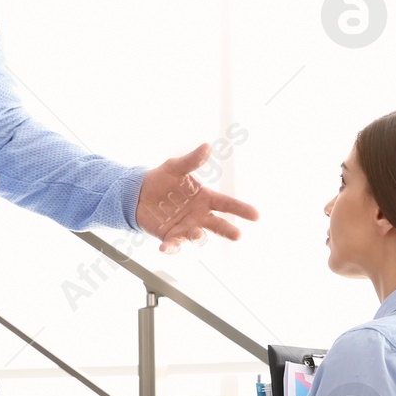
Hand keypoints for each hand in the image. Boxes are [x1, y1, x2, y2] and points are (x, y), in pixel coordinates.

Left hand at [135, 143, 259, 253]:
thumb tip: (206, 147)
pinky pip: (173, 245)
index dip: (241, 209)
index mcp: (205, 199)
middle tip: (237, 235)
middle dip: (228, 231)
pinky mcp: (170, 237)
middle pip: (218, 225)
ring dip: (198, 237)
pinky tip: (165, 248)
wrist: (139, 194)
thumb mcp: (175, 167)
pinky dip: (171, 248)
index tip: (256, 215)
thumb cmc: (161, 179)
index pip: (227, 204)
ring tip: (197, 234)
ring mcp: (186, 228)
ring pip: (197, 236)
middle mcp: (199, 216)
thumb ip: (192, 161)